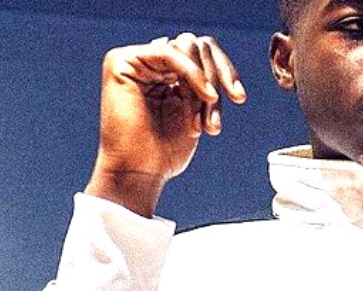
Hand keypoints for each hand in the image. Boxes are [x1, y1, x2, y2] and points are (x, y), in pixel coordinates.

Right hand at [85, 33, 246, 215]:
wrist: (140, 174)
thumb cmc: (165, 152)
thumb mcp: (196, 111)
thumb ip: (202, 83)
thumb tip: (210, 55)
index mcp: (163, 73)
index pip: (202, 52)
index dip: (225, 70)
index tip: (240, 97)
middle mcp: (148, 63)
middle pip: (197, 45)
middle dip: (218, 75)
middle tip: (229, 104)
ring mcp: (134, 60)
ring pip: (187, 47)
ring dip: (204, 83)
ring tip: (205, 118)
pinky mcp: (122, 62)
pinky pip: (171, 54)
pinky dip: (193, 74)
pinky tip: (207, 96)